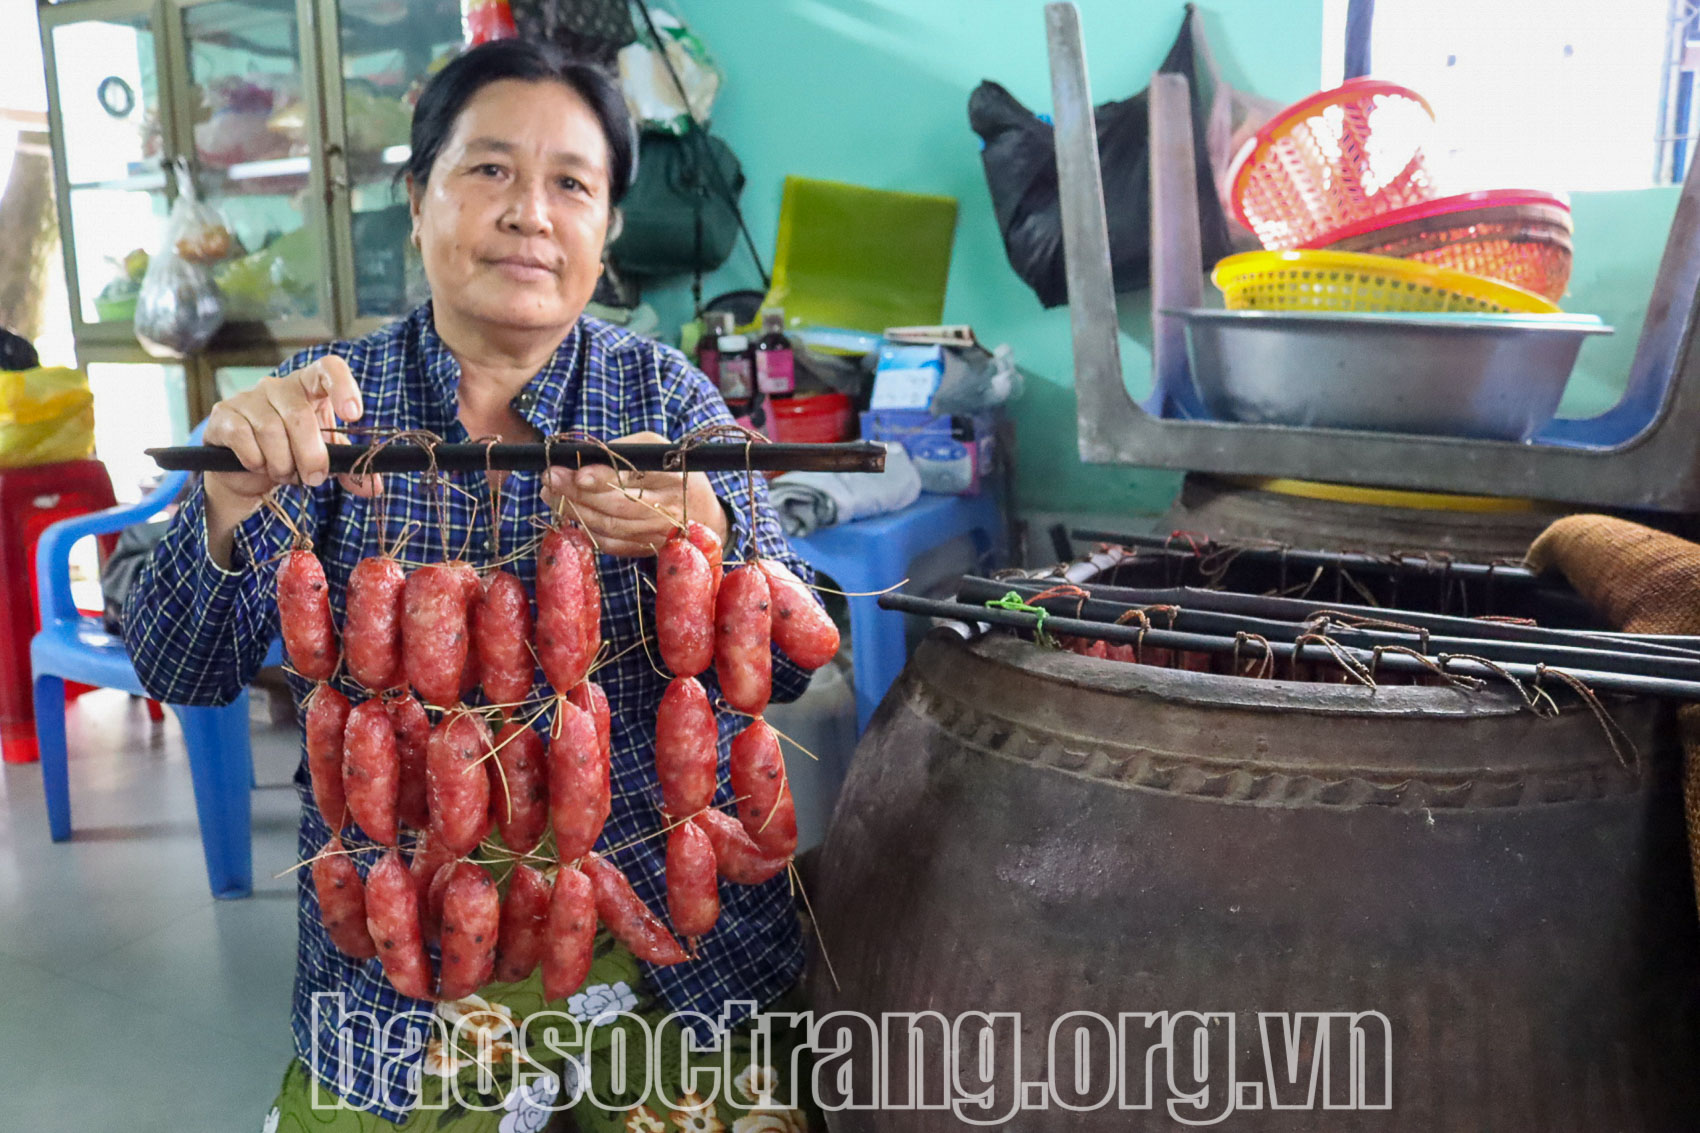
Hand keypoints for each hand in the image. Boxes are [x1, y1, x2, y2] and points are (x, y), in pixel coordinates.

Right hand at [201, 356, 370, 564]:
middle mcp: (277, 386)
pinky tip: (258, 466)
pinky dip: (255, 460)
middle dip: (310, 455)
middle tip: (314, 477)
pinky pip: (242, 437)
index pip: (328, 369)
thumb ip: (348, 470)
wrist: (244, 470)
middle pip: (299, 415)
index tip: (353, 415)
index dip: (343, 387)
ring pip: (271, 431)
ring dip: (281, 463)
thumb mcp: (324, 459)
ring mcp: (247, 398)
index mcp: (309, 388)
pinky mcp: (223, 416)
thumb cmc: (291, 453)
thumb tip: (373, 487)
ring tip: (283, 473)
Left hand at [543, 431, 729, 556]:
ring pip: (610, 527)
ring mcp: (657, 534)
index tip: (577, 473)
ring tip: (551, 494)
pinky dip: (587, 530)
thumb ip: (624, 449)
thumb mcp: (657, 449)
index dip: (605, 478)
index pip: (636, 479)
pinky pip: (611, 544)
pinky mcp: (647, 550)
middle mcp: (668, 509)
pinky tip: (570, 515)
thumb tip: (582, 455)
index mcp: (673, 477)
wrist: (704, 513)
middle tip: (550, 479)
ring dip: (575, 511)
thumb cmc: (673, 471)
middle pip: (617, 506)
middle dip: (578, 493)